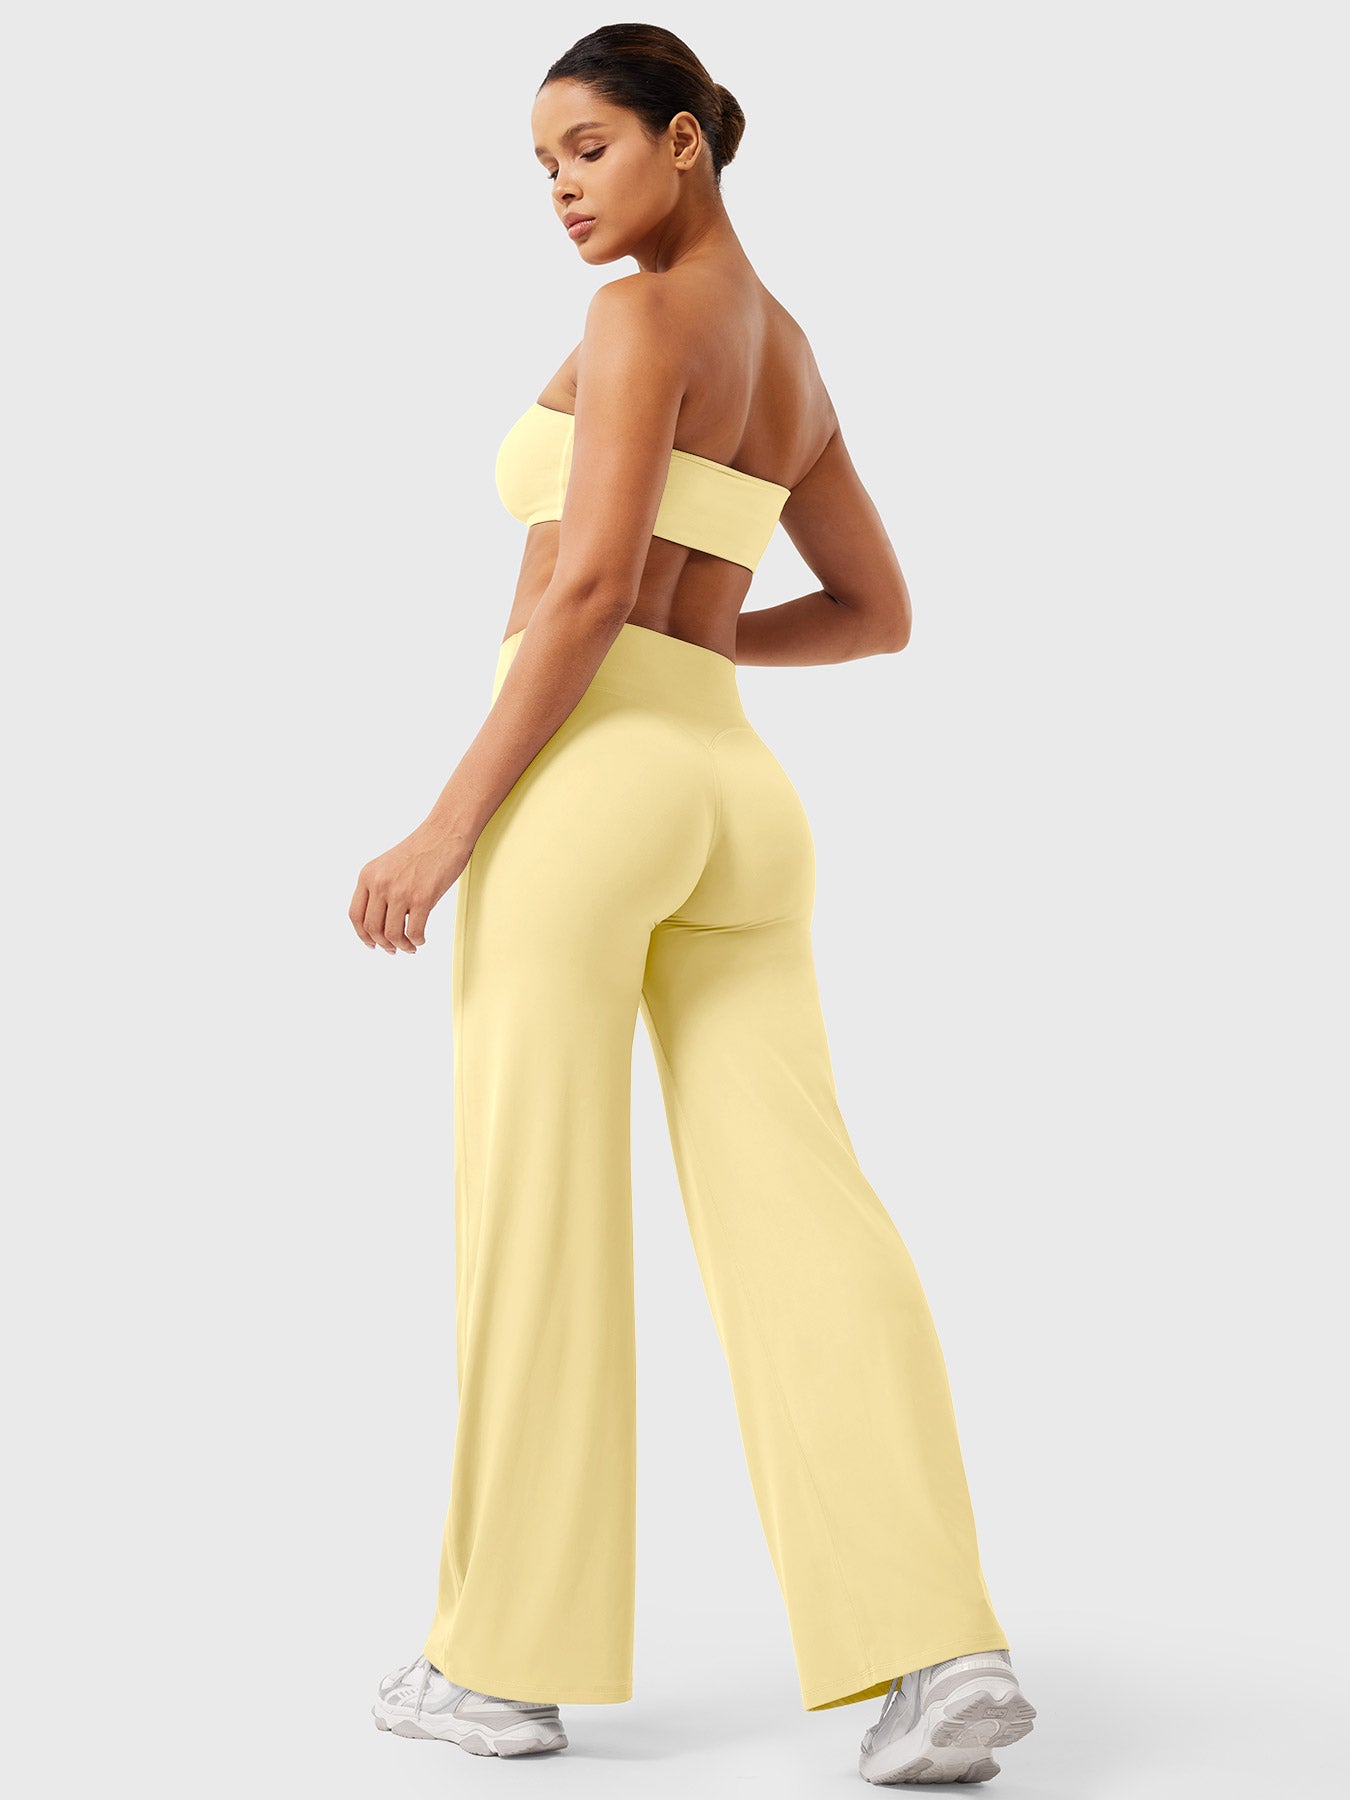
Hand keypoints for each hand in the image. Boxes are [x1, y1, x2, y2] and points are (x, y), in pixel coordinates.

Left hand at [349, 821, 473, 953]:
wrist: (445, 833)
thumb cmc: (422, 848)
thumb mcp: (388, 865)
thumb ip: (380, 888)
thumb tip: (382, 920)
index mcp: (368, 875)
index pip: (355, 915)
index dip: (362, 935)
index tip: (371, 943)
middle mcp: (380, 884)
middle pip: (372, 928)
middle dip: (383, 944)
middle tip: (393, 949)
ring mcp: (400, 892)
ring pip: (391, 934)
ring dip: (401, 946)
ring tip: (410, 946)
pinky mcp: (422, 898)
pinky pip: (414, 932)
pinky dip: (416, 941)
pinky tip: (421, 939)